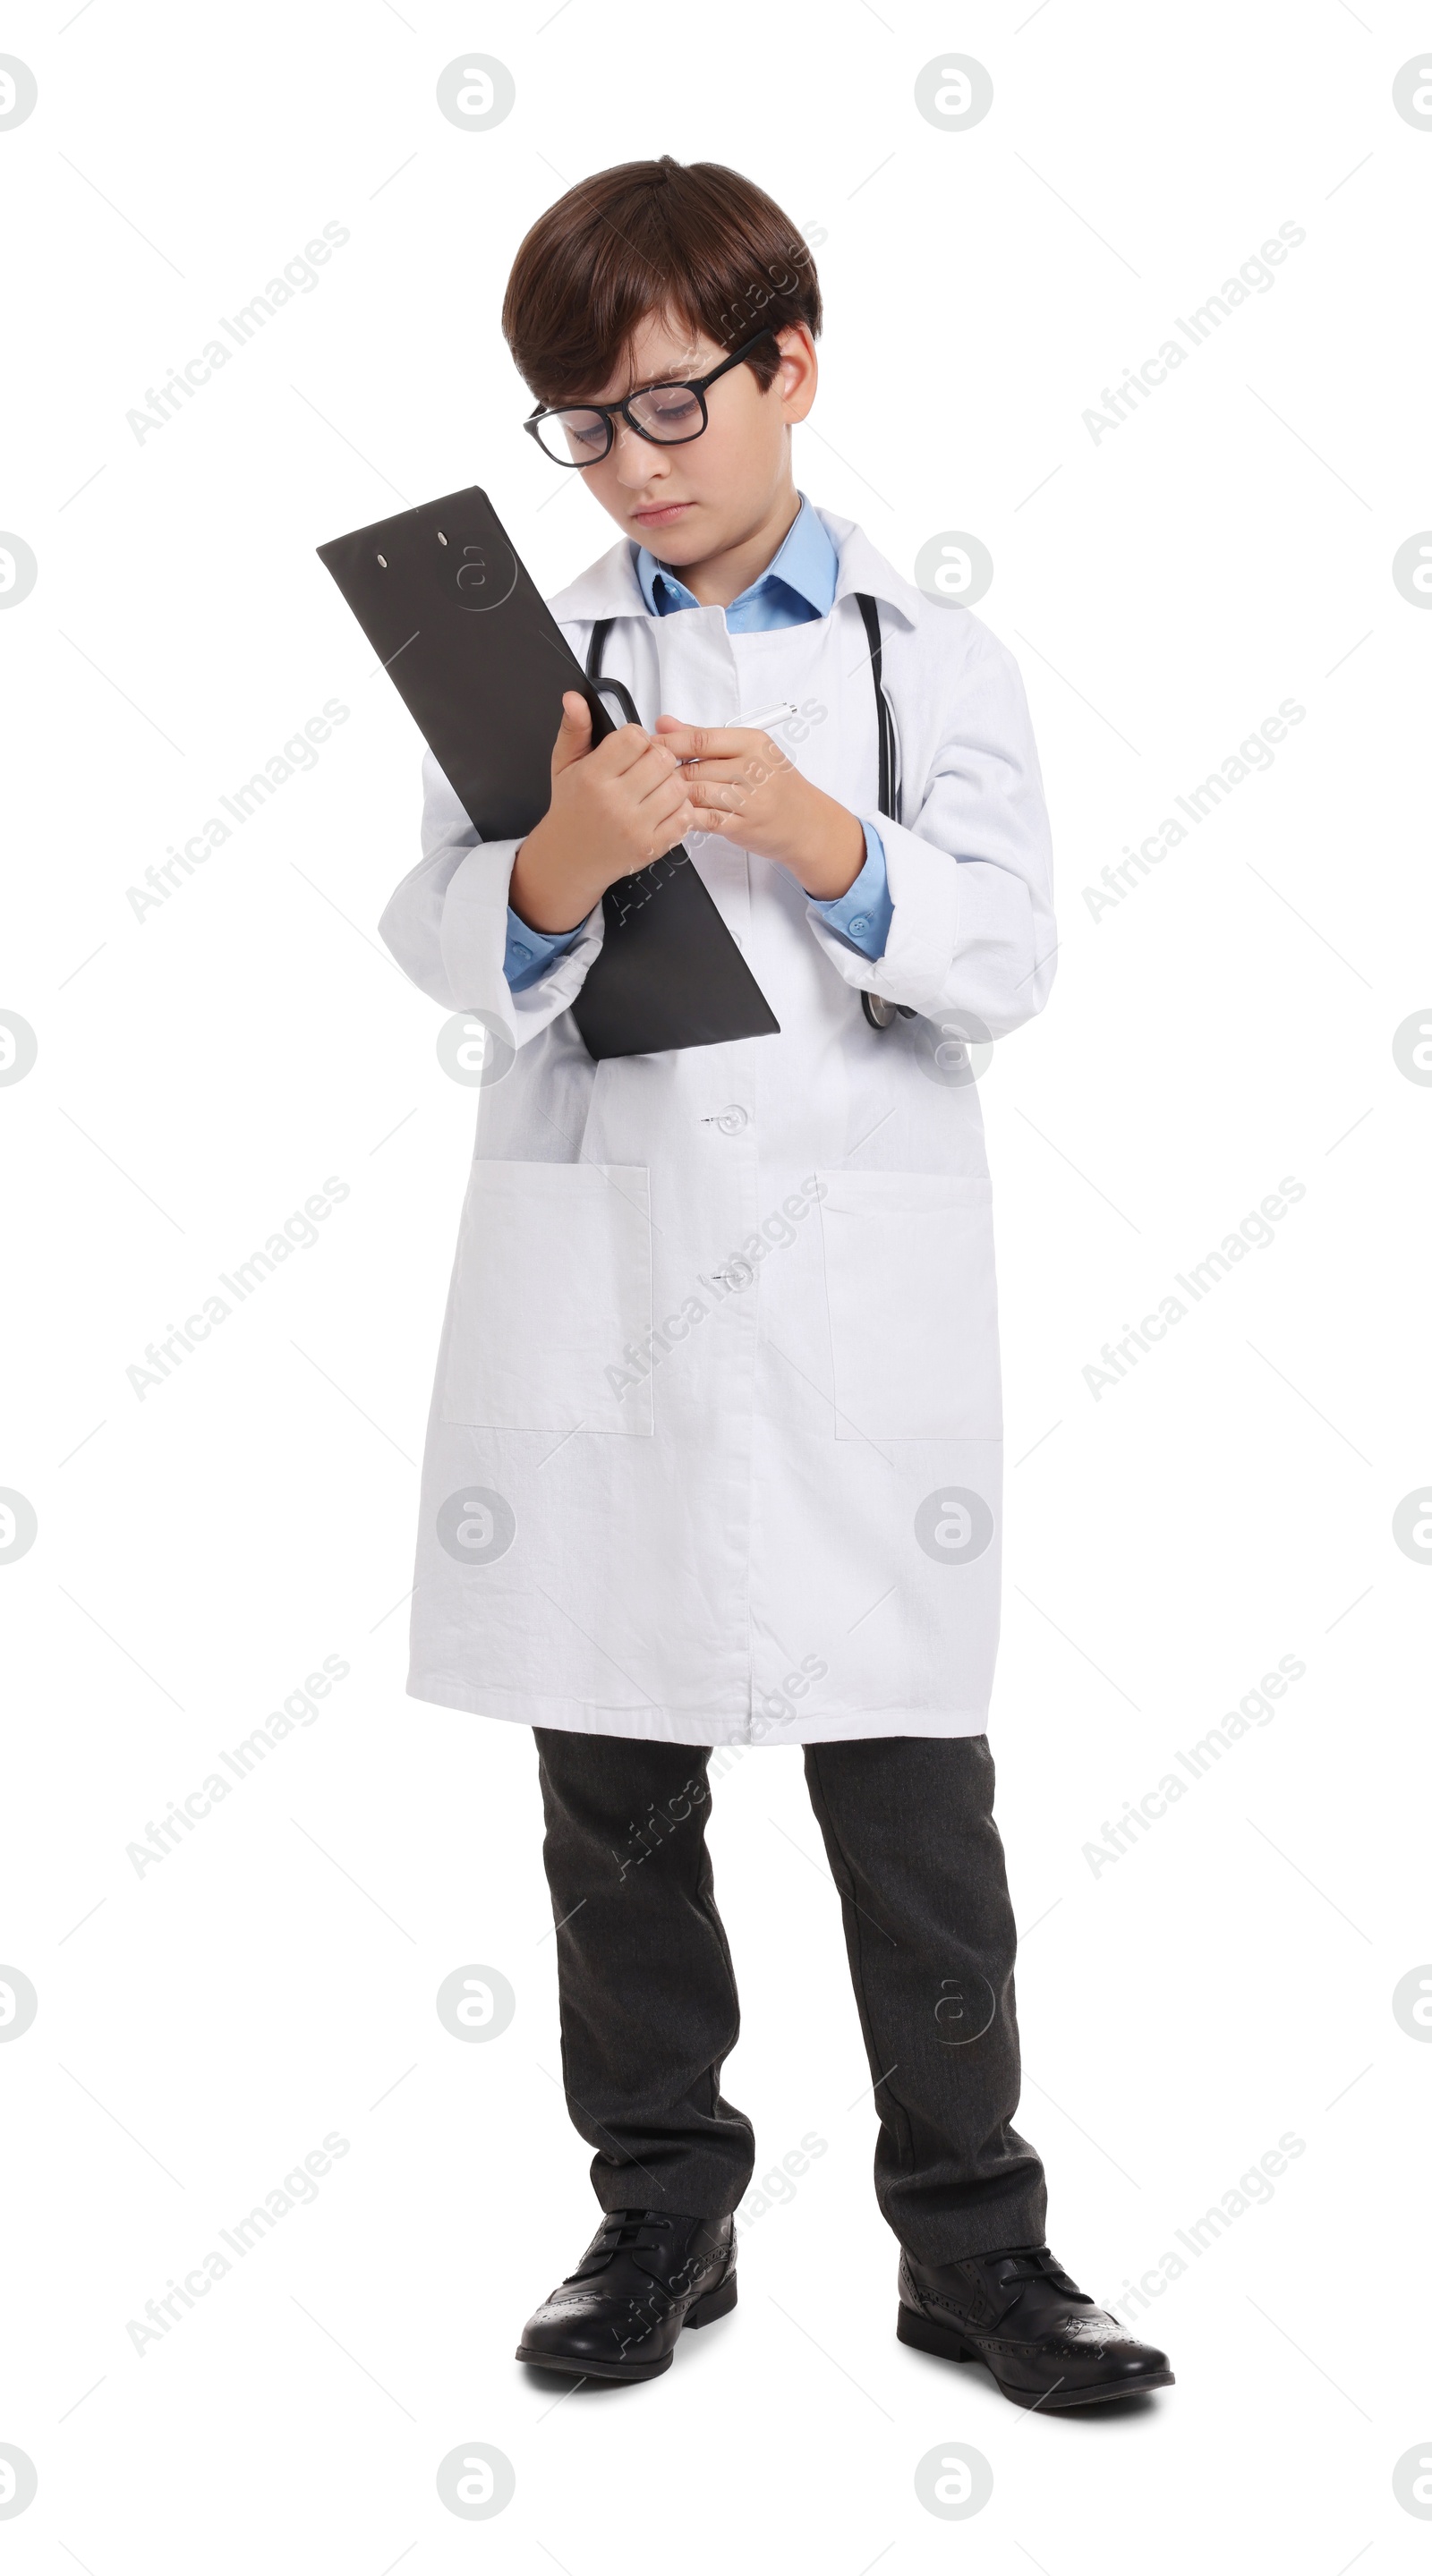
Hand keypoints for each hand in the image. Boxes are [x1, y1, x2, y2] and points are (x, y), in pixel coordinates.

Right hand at [508, 692, 698, 933]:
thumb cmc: (571, 806)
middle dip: (657, 759)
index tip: (629, 749)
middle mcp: (614, 802)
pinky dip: (679, 809)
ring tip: (653, 788)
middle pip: (662, 760)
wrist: (568, 858)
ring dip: (670, 783)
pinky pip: (685, 817)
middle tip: (644, 769)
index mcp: (593, 776)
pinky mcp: (652, 847)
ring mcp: (636, 827)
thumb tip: (574, 697)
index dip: (637, 738)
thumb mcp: (564, 764)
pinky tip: (661, 808)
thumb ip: (574, 728)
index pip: (636, 738)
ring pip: (678, 787)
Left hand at [653, 715, 864, 900]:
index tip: (647, 747)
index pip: (700, 738)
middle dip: (667, 774)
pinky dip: (687, 817)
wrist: (807, 822)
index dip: (668, 743)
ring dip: (675, 796)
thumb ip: (702, 737)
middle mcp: (754, 767)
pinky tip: (677, 816)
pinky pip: (705, 820)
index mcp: (753, 742)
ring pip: (696, 793)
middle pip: (694, 767)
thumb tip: (663, 722)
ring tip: (660, 797)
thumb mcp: (747, 751)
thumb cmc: (775, 785)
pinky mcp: (744, 826)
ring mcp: (751, 798)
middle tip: (648, 777)